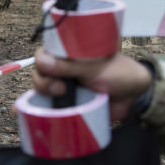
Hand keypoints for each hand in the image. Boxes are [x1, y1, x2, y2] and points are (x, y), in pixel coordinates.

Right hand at [32, 46, 152, 119]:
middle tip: (61, 88)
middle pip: (39, 72)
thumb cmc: (118, 73)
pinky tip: (29, 112)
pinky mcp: (67, 104)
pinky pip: (48, 106)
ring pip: (41, 89)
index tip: (51, 69)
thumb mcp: (94, 67)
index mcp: (69, 53)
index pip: (44, 53)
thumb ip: (69, 65)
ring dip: (43, 93)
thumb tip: (42, 63)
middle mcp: (63, 69)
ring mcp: (64, 87)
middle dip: (43, 81)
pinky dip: (38, 109)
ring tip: (61, 96)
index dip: (42, 61)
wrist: (135, 96)